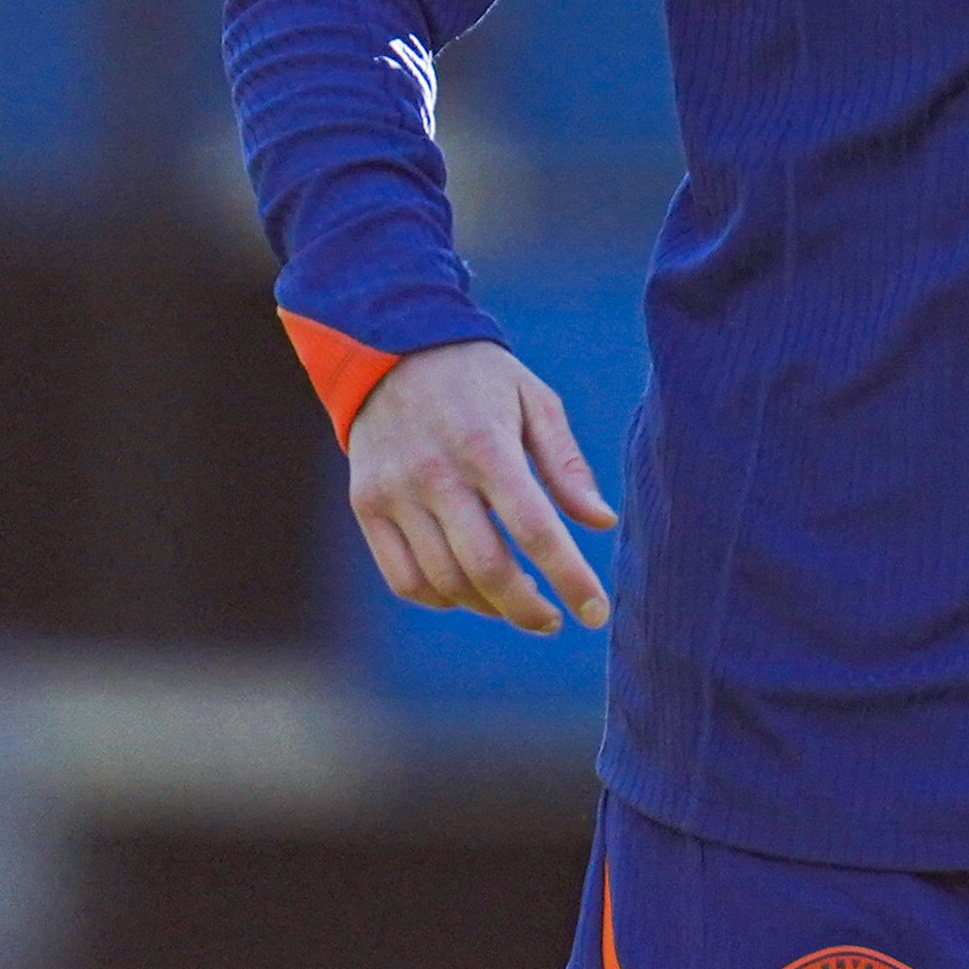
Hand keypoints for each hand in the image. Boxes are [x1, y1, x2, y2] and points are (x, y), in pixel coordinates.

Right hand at [344, 339, 619, 633]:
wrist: (389, 349)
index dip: (569, 578)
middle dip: (528, 608)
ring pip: (444, 580)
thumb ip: (567, 466)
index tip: (595, 612)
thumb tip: (602, 522)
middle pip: (486, 568)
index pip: (535, 530)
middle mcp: (435, 474)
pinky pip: (403, 577)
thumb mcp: (535, 402)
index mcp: (487, 446)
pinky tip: (467, 592)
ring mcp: (394, 493)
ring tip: (516, 601)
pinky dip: (439, 598)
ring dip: (487, 605)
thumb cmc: (478, 379)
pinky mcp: (365, 505)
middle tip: (553, 620)